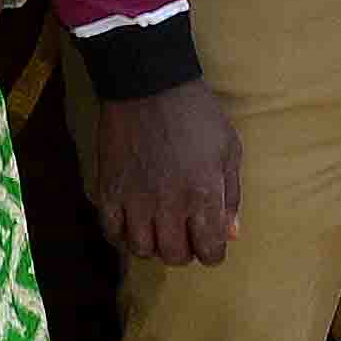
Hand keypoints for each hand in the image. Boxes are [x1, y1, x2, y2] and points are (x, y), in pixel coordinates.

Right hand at [87, 80, 244, 264]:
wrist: (149, 84)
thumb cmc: (197, 114)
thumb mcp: (228, 149)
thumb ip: (231, 195)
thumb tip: (231, 234)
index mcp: (203, 195)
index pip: (210, 251)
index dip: (213, 252)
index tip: (210, 242)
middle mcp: (169, 204)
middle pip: (175, 255)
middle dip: (185, 251)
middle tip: (185, 234)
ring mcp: (135, 199)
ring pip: (142, 249)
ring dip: (154, 246)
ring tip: (158, 229)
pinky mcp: (108, 190)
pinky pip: (111, 232)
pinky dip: (122, 236)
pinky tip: (132, 224)